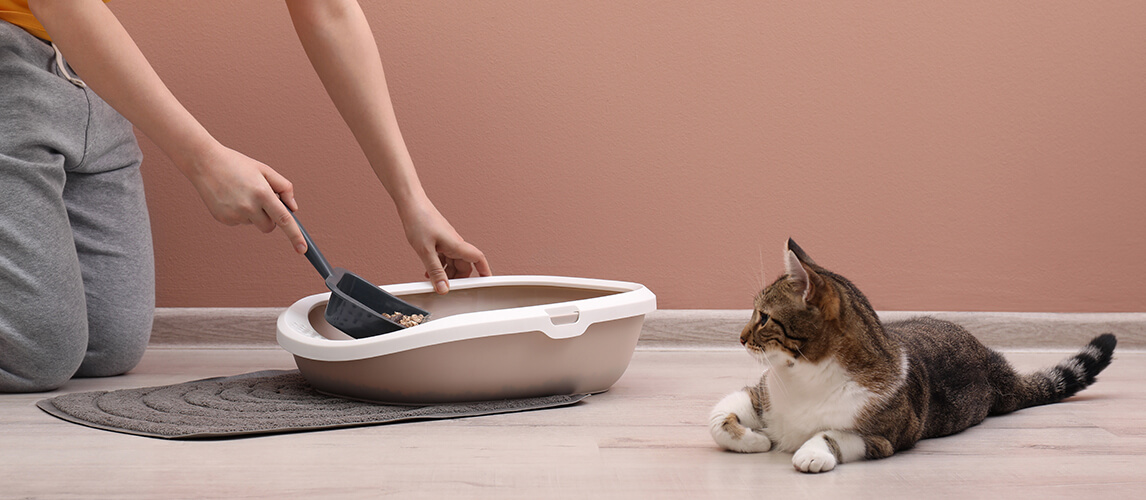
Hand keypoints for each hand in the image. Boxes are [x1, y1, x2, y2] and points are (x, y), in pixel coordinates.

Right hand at [183, 143, 306, 253]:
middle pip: (270, 227)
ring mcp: (234, 214)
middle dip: (270, 217)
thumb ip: (284, 187)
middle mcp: (248, 207)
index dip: (295, 236)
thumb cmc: (237, 164)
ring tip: (241, 193)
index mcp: (262, 193)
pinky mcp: (223, 219)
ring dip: (253, 213)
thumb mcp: (265, 170)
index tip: (302, 250)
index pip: (284, 220)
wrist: (204, 163)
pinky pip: (240, 222)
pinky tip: (230, 197)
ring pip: (254, 224)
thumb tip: (293, 208)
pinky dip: (239, 213)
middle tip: (261, 199)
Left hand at [399, 198, 491, 293]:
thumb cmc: (419, 220)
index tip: (487, 282)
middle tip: (447, 288)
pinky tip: (429, 270)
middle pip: (464, 265)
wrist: (411, 204)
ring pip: (453, 262)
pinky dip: (439, 266)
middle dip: (458, 278)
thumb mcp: (425, 251)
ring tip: (434, 280)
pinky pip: (444, 257)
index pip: (478, 259)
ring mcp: (447, 241)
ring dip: (447, 273)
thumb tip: (443, 287)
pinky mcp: (439, 240)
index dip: (485, 271)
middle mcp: (455, 243)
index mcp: (457, 245)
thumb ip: (435, 271)